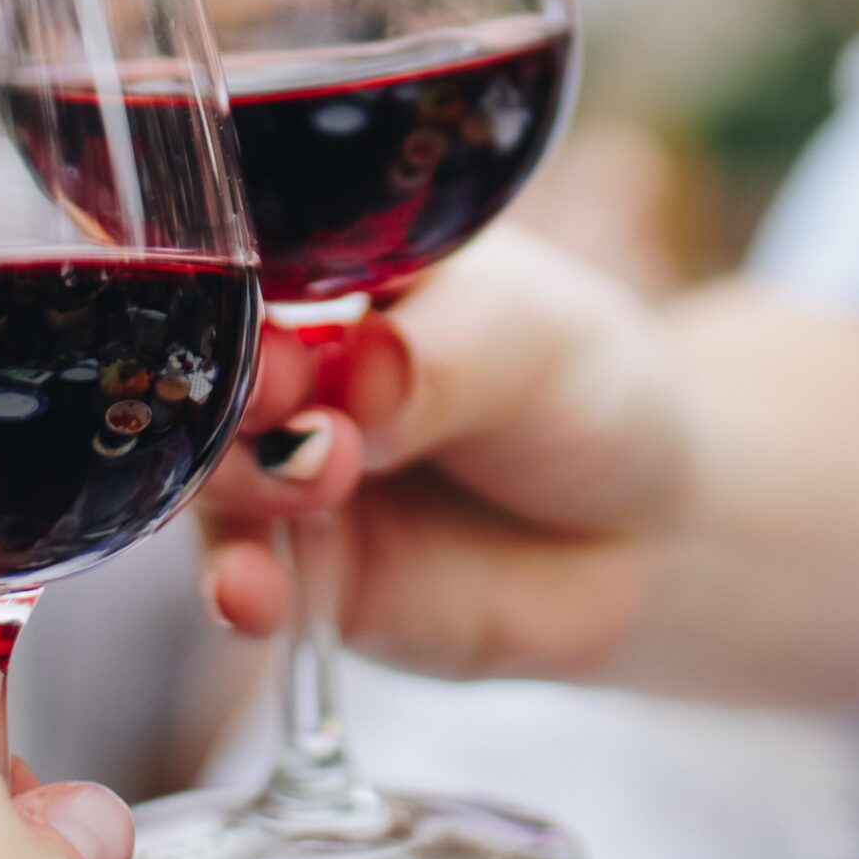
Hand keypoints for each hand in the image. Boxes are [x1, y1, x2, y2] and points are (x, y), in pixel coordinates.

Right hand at [199, 227, 689, 681]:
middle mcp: (291, 369)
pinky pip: (247, 583)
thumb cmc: (585, 391)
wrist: (649, 530)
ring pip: (213, 476)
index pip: (244, 262)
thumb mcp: (534, 340)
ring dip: (239, 481)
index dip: (241, 291)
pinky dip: (240, 590)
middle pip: (209, 372)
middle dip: (236, 390)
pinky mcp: (305, 575)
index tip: (278, 325)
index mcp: (328, 271)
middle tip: (291, 399)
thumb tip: (362, 372)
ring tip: (318, 479)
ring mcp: (288, 474)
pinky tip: (253, 596)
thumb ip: (443, 357)